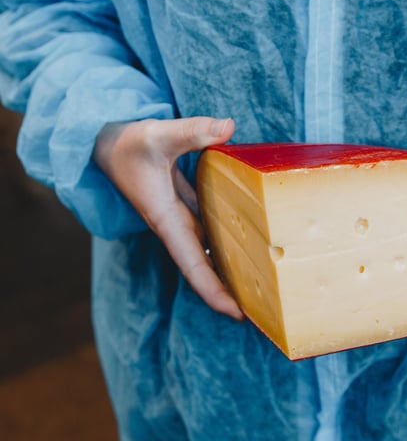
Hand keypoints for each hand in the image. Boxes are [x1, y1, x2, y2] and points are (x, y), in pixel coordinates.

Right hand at [93, 116, 244, 319]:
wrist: (106, 142)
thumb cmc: (127, 143)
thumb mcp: (159, 135)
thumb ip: (193, 131)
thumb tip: (228, 126)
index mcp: (166, 221)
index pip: (193, 266)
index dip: (215, 292)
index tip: (238, 314)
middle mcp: (175, 226)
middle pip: (205, 268)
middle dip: (230, 291)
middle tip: (265, 306)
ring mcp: (181, 217)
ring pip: (209, 251)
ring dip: (230, 266)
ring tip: (262, 280)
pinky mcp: (185, 205)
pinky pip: (210, 228)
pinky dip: (228, 237)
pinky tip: (249, 237)